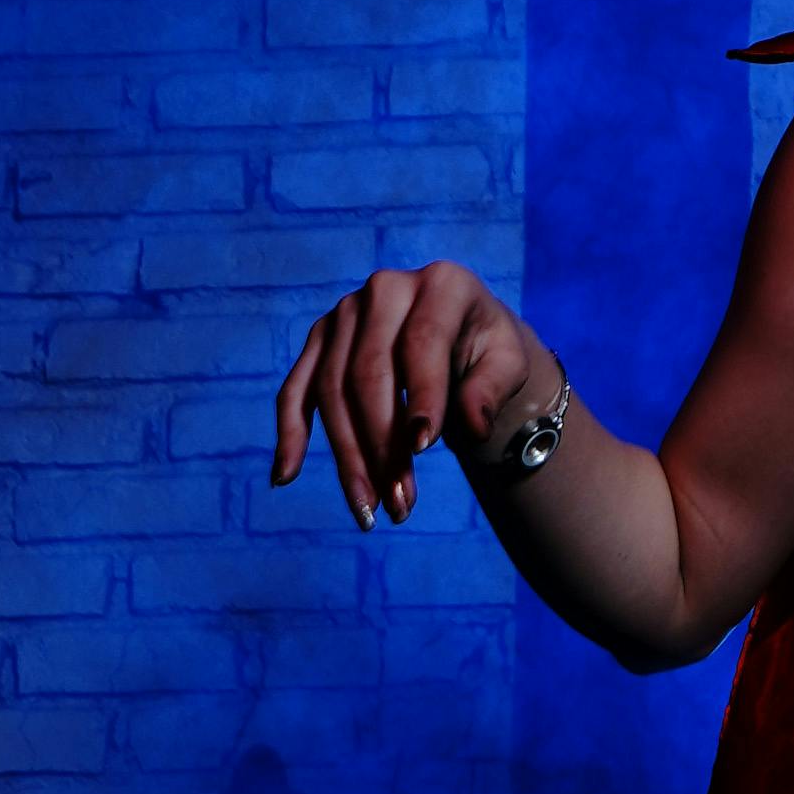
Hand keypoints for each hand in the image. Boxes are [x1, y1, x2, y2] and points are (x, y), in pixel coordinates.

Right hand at [273, 260, 541, 525]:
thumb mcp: (508, 365)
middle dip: (382, 444)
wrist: (463, 337)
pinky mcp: (320, 339)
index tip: (424, 448)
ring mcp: (345, 312)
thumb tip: (472, 425)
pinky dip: (290, 433)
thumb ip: (491, 389)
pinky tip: (285, 476)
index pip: (422, 341)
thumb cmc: (488, 353)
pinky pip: (296, 389)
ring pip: (332, 391)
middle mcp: (384, 288)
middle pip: (369, 373)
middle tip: (401, 504)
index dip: (421, 394)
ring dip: (348, 457)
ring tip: (371, 510)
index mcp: (441, 284)